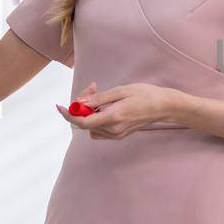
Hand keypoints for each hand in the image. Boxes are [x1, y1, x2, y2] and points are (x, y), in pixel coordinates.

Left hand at [57, 82, 184, 139]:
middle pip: (85, 123)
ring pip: (91, 127)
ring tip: (100, 95)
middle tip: (92, 88)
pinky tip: (105, 106)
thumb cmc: (146, 95)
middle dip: (82, 106)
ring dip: (89, 112)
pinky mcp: (119, 134)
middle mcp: (114, 129)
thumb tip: (81, 103)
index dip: (69, 115)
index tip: (60, 106)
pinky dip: (96, 118)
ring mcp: (117, 134)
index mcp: (114, 117)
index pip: (83, 122)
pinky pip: (99, 129)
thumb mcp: (121, 91)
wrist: (164, 107)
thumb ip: (99, 98)